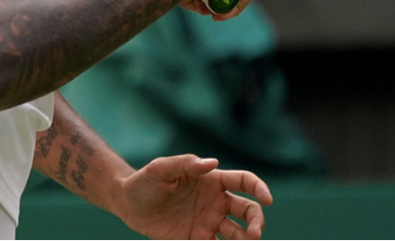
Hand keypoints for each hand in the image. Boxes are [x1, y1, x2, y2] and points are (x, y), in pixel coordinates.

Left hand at [117, 155, 271, 240]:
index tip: (268, 200)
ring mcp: (209, 222)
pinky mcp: (198, 239)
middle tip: (254, 235)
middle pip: (248, 211)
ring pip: (238, 234)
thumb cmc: (144, 181)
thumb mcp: (159, 169)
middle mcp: (216, 202)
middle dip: (257, 222)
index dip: (260, 188)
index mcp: (211, 180)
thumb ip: (184, 164)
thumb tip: (212, 162)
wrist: (126, 204)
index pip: (244, 181)